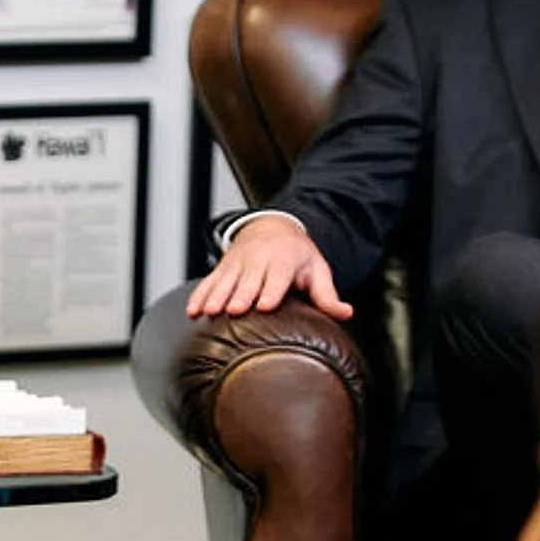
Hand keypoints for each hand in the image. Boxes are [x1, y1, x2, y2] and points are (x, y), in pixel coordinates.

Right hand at [185, 214, 352, 319]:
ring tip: (209, 311)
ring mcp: (238, 264)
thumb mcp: (316, 270)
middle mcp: (259, 260)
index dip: (270, 291)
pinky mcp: (223, 269)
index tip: (263, 305)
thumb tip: (346, 313)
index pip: (277, 277)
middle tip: (234, 310)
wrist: (272, 226)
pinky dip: (199, 296)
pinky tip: (193, 311)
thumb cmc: (297, 255)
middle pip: (248, 280)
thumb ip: (328, 295)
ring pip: (225, 281)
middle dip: (240, 294)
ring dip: (216, 295)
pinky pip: (209, 282)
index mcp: (284, 261)